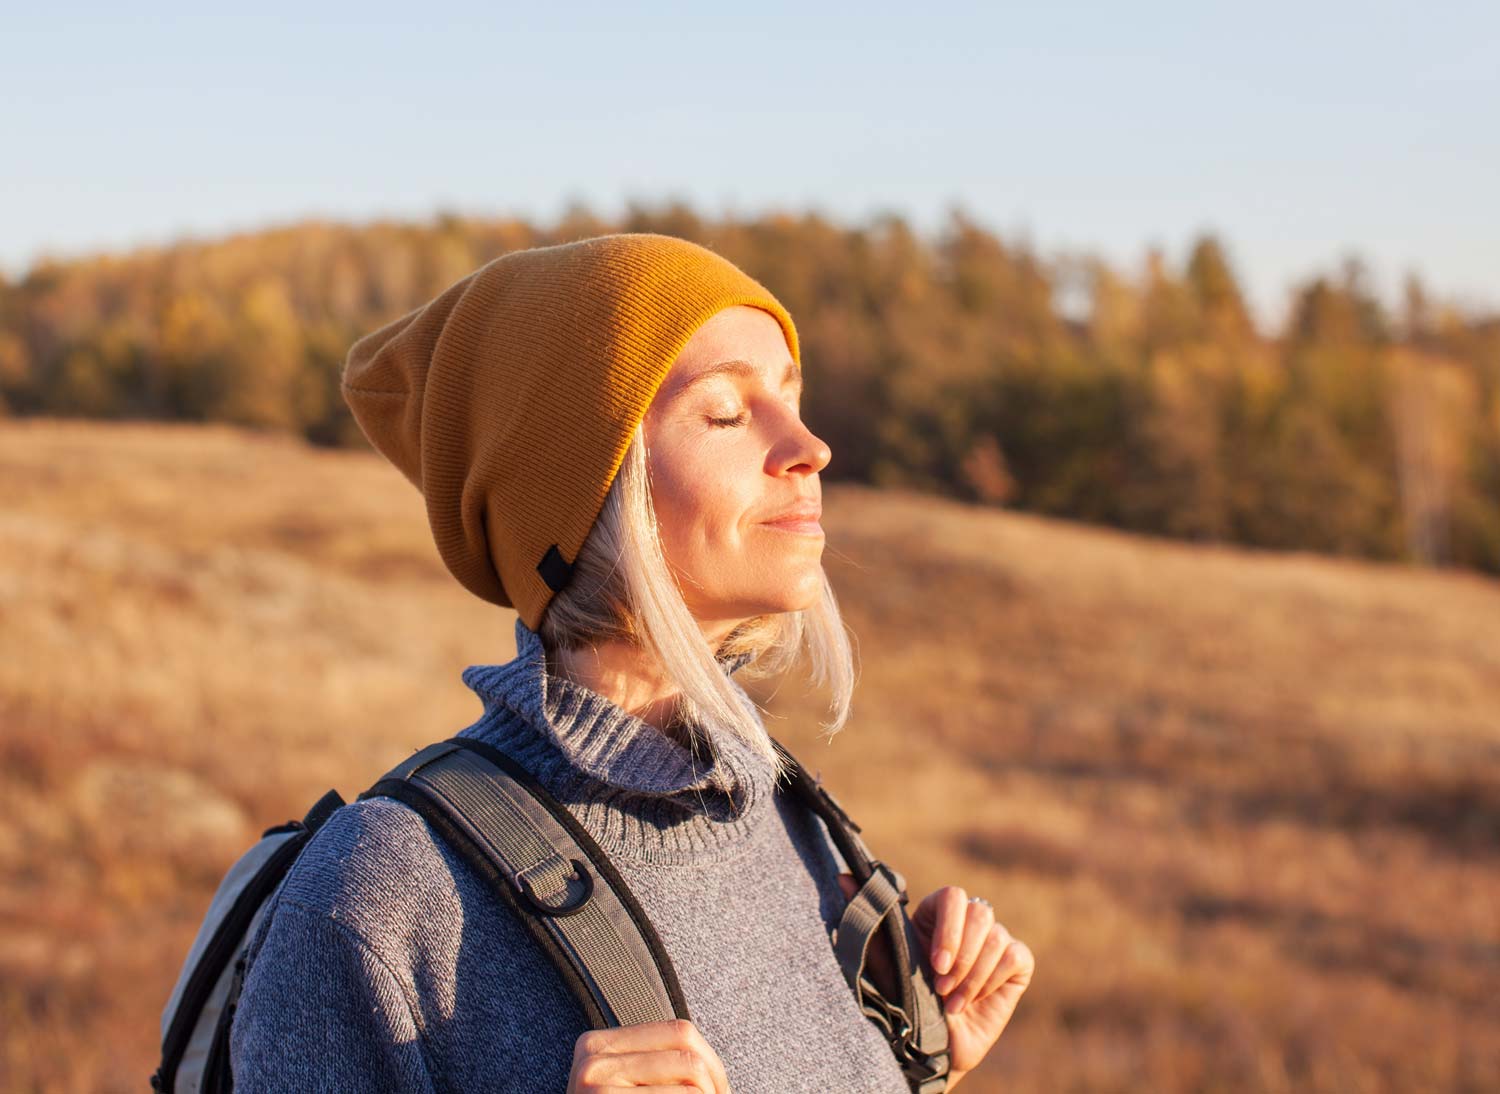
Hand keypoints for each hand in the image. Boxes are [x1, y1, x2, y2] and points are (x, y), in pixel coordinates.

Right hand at [567, 1017, 730, 1092]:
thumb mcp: (627, 1085)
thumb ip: (651, 1063)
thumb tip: (710, 1066)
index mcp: (596, 1045)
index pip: (679, 1031)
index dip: (711, 1061)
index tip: (719, 1088)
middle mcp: (591, 1056)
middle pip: (688, 1052)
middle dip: (714, 1082)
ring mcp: (595, 1079)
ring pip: (691, 1075)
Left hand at [837, 874, 1033, 1082]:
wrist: (934, 1045)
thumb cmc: (908, 1000)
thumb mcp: (887, 963)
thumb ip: (871, 921)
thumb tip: (842, 877)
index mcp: (938, 914)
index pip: (953, 896)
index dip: (949, 929)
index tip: (935, 964)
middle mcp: (969, 921)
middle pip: (980, 912)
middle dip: (962, 956)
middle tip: (941, 987)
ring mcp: (996, 939)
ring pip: (997, 938)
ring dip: (972, 977)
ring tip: (951, 1003)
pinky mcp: (1017, 961)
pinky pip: (1015, 956)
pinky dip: (993, 981)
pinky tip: (973, 1001)